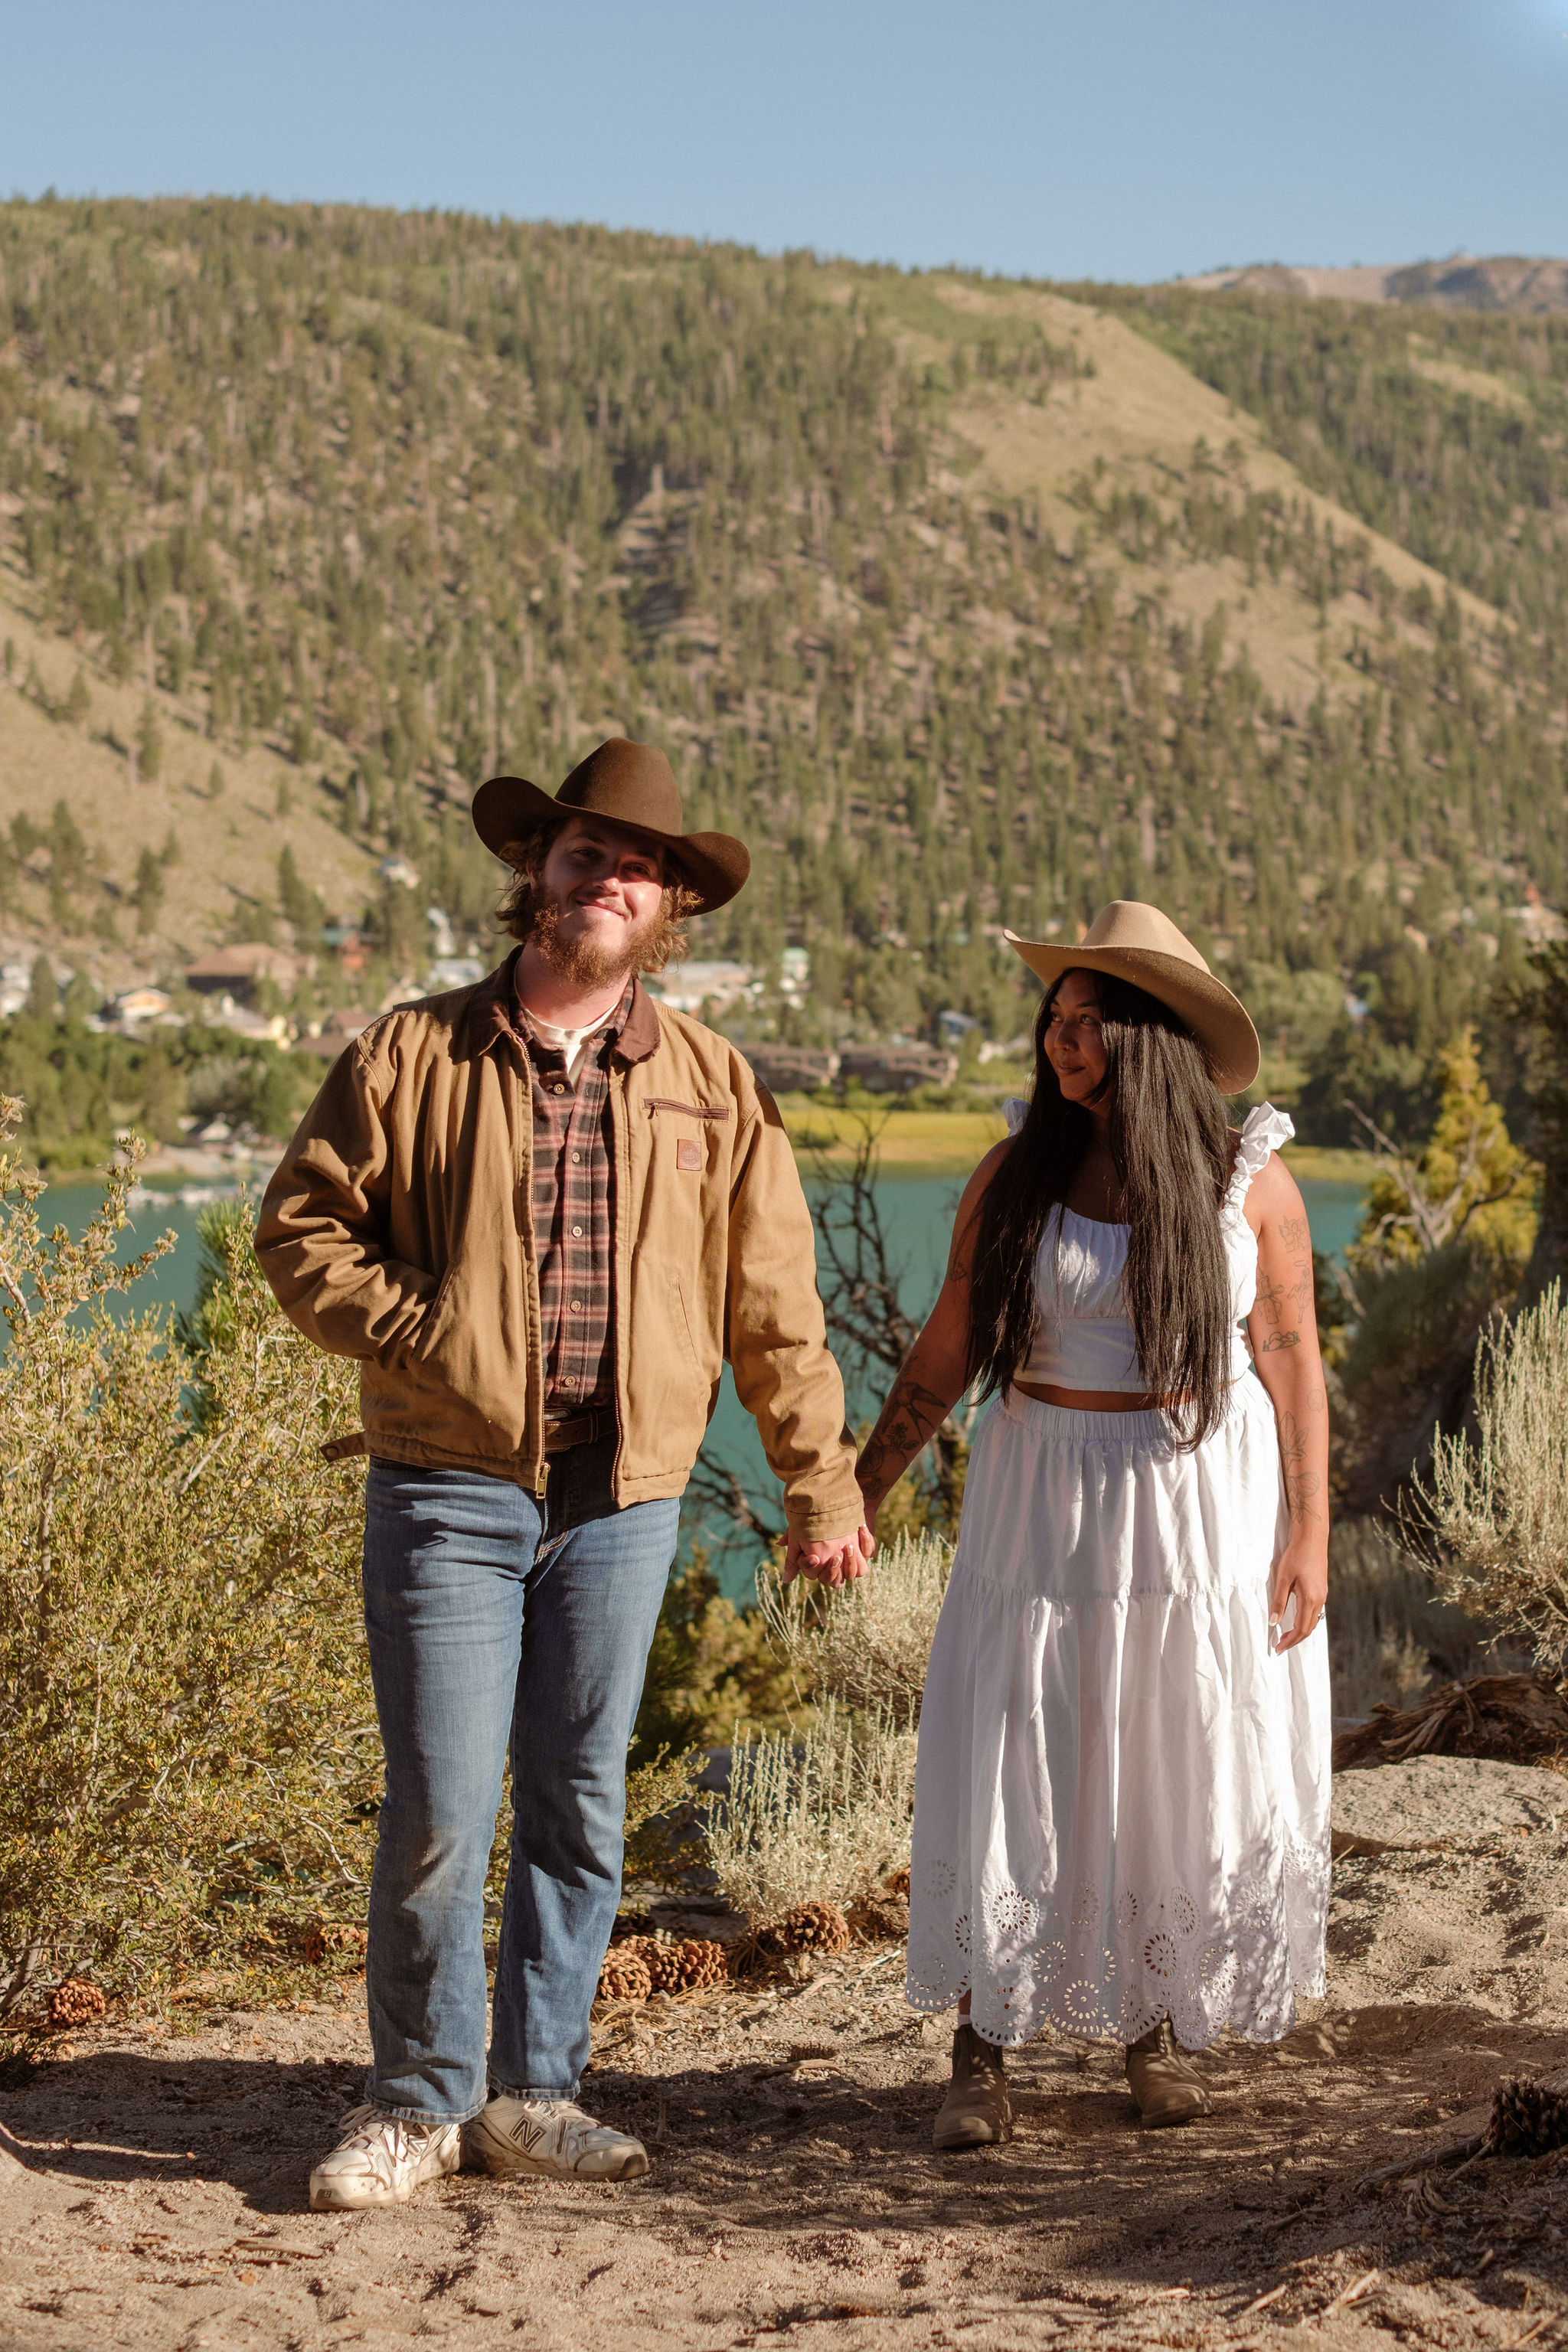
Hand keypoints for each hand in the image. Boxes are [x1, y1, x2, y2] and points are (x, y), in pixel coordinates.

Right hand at [782, 1524, 874, 1587]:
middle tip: (836, 1555)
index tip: (814, 1557)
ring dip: (853, 1561)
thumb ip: (793, 1552)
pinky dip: (867, 1541)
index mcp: (821, 1566)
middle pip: (836, 1581)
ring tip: (849, 1546)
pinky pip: (869, 1550)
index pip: (817, 1576)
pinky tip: (861, 1529)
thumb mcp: (801, 1532)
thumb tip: (786, 1579)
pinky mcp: (866, 1547)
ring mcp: (853, 1558)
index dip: (816, 1569)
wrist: (837, 1502)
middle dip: (835, 1569)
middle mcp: (838, 1566)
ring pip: (857, 1572)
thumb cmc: (814, 1520)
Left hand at [1269, 1539, 1327, 1653]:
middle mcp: (1319, 1600)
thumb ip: (1279, 1602)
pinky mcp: (1322, 1589)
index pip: (1301, 1629)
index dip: (1290, 1641)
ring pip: (1313, 1621)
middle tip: (1280, 1645)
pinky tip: (1296, 1619)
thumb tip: (1273, 1623)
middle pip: (1309, 1628)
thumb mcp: (1282, 1578)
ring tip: (1287, 1635)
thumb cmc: (1296, 1556)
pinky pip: (1316, 1612)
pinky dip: (1306, 1621)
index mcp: (1310, 1599)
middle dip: (1295, 1639)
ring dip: (1301, 1631)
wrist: (1312, 1538)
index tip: (1278, 1649)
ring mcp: (1323, 1595)